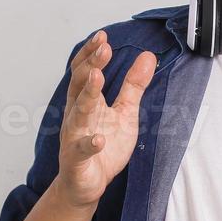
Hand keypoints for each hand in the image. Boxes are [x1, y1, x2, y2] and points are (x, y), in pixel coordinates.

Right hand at [54, 30, 156, 208]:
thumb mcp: (125, 112)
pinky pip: (81, 151)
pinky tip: (99, 139)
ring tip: (96, 77)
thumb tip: (147, 56)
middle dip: (90, 64)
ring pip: (77, 112)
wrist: (87, 184)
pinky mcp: (77, 160)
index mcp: (86, 102)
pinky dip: (89, 144)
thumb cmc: (103, 147)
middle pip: (79, 84)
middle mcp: (76, 115)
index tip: (103, 37)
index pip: (84, 71)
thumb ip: (134, 86)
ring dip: (87, 94)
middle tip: (104, 48)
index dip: (92, 54)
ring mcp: (74, 137)